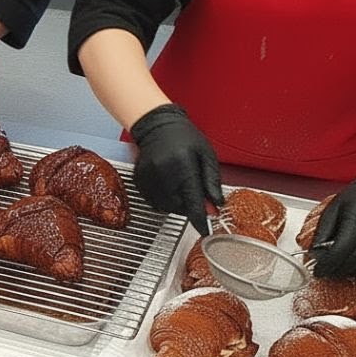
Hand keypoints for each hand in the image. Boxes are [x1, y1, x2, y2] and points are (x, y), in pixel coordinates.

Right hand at [128, 104, 224, 235]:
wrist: (158, 125)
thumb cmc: (185, 138)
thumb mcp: (207, 155)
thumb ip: (212, 182)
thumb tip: (215, 206)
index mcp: (183, 166)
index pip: (193, 201)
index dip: (200, 219)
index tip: (204, 231)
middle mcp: (164, 173)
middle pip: (179, 206)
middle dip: (189, 206)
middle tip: (193, 192)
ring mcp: (149, 177)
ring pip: (165, 206)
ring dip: (175, 204)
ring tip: (179, 185)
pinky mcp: (140, 180)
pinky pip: (153, 201)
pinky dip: (163, 199)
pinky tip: (167, 185)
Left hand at [310, 171, 355, 276]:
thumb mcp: (332, 209)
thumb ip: (323, 232)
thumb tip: (315, 255)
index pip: (344, 245)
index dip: (329, 261)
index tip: (317, 269)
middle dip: (338, 268)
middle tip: (325, 272)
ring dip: (348, 270)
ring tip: (335, 269)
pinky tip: (350, 264)